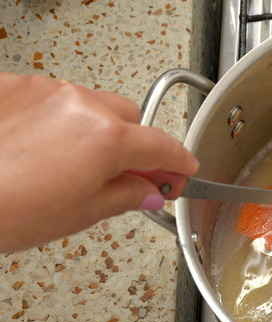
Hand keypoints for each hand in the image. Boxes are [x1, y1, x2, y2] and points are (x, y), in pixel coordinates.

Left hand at [0, 72, 198, 252]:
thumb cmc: (7, 210)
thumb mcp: (81, 213)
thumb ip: (127, 196)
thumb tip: (149, 191)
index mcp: (106, 138)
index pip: (161, 146)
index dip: (179, 162)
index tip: (183, 171)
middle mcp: (79, 104)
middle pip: (128, 117)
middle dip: (133, 145)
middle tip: (128, 175)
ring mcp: (43, 90)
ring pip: (88, 105)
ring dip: (92, 131)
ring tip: (71, 166)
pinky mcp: (11, 86)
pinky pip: (48, 98)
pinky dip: (54, 120)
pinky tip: (39, 149)